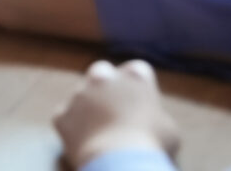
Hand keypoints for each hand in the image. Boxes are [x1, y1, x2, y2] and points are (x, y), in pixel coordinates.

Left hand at [54, 59, 180, 168]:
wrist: (119, 162)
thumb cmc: (151, 145)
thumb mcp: (169, 129)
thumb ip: (156, 116)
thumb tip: (151, 120)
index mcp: (135, 75)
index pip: (137, 70)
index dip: (138, 86)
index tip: (140, 101)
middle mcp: (103, 76)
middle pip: (102, 71)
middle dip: (106, 84)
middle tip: (113, 107)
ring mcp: (79, 93)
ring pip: (81, 94)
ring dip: (87, 107)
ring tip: (100, 132)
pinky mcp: (61, 113)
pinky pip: (66, 117)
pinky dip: (73, 127)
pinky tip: (84, 143)